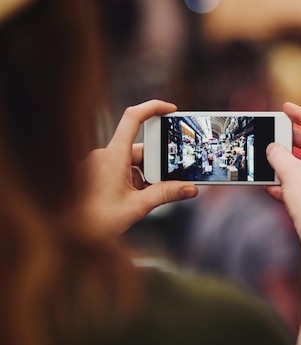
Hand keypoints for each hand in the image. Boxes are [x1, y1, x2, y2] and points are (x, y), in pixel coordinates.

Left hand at [72, 100, 197, 241]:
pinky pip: (120, 171)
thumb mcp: (137, 206)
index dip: (153, 108)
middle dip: (155, 165)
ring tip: (142, 200)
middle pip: (139, 149)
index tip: (171, 109)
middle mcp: (103, 156)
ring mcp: (98, 165)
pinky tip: (132, 200)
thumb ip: (166, 194)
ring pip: (130, 163)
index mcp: (112, 156)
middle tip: (166, 182)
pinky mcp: (95, 175)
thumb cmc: (94, 222)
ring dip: (143, 178)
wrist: (67, 236)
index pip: (133, 118)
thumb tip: (189, 188)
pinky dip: (132, 182)